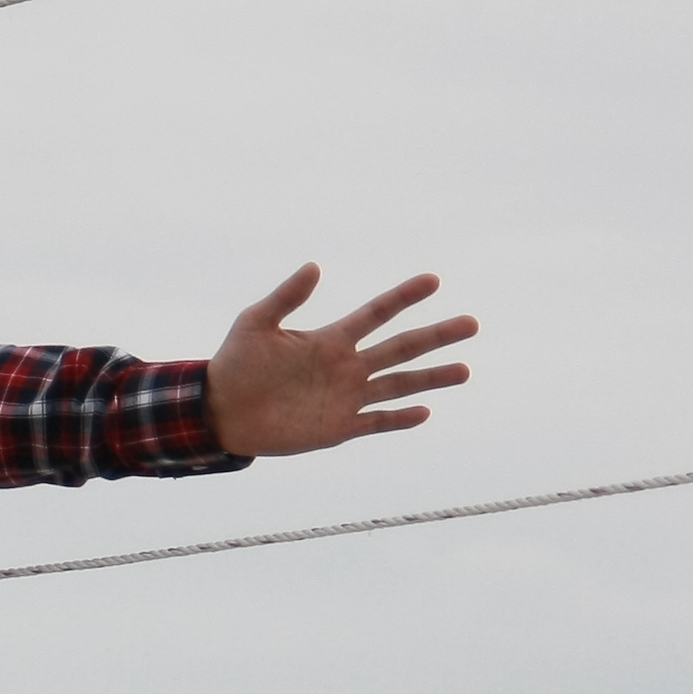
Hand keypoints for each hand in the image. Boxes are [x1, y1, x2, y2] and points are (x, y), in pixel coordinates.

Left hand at [202, 266, 475, 456]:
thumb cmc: (235, 364)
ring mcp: (346, 398)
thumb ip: (286, 296)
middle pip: (401, 348)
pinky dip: (400, 419)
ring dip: (432, 378)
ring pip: (399, 385)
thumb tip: (315, 265)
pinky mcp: (338, 428)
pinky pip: (376, 422)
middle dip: (436, 336)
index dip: (404, 297)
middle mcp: (346, 366)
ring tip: (465, 370)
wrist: (221, 412)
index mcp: (330, 339)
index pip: (376, 313)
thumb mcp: (256, 323)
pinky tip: (425, 412)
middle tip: (471, 324)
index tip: (433, 280)